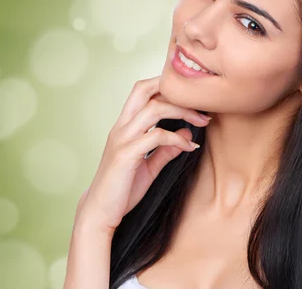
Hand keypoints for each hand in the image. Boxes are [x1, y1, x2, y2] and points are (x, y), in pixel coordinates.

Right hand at [74, 76, 210, 235]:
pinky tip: (189, 146)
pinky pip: (156, 136)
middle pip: (144, 88)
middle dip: (174, 88)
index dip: (168, 87)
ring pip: (153, 108)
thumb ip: (166, 149)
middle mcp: (121, 127)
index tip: (194, 100)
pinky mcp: (125, 154)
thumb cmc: (121, 191)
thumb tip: (187, 132)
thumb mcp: (149, 167)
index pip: (143, 91)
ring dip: (182, 111)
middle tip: (202, 104)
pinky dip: (177, 138)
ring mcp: (122, 139)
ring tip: (202, 121)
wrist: (99, 213)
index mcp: (124, 126)